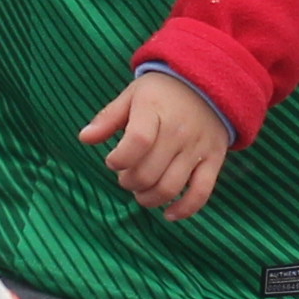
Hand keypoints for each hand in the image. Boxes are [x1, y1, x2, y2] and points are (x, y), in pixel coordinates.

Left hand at [78, 68, 233, 221]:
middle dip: (129, 182)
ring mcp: (198, 148)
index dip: (119, 160)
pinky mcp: (214, 160)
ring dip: (148, 198)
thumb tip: (84, 138)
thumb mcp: (133, 95)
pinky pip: (201, 192)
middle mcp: (178, 130)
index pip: (137, 142)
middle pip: (149, 172)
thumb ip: (108, 117)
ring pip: (170, 187)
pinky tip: (168, 214)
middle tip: (125, 177)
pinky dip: (185, 209)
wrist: (210, 84)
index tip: (112, 161)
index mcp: (155, 110)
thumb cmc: (163, 92)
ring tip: (141, 191)